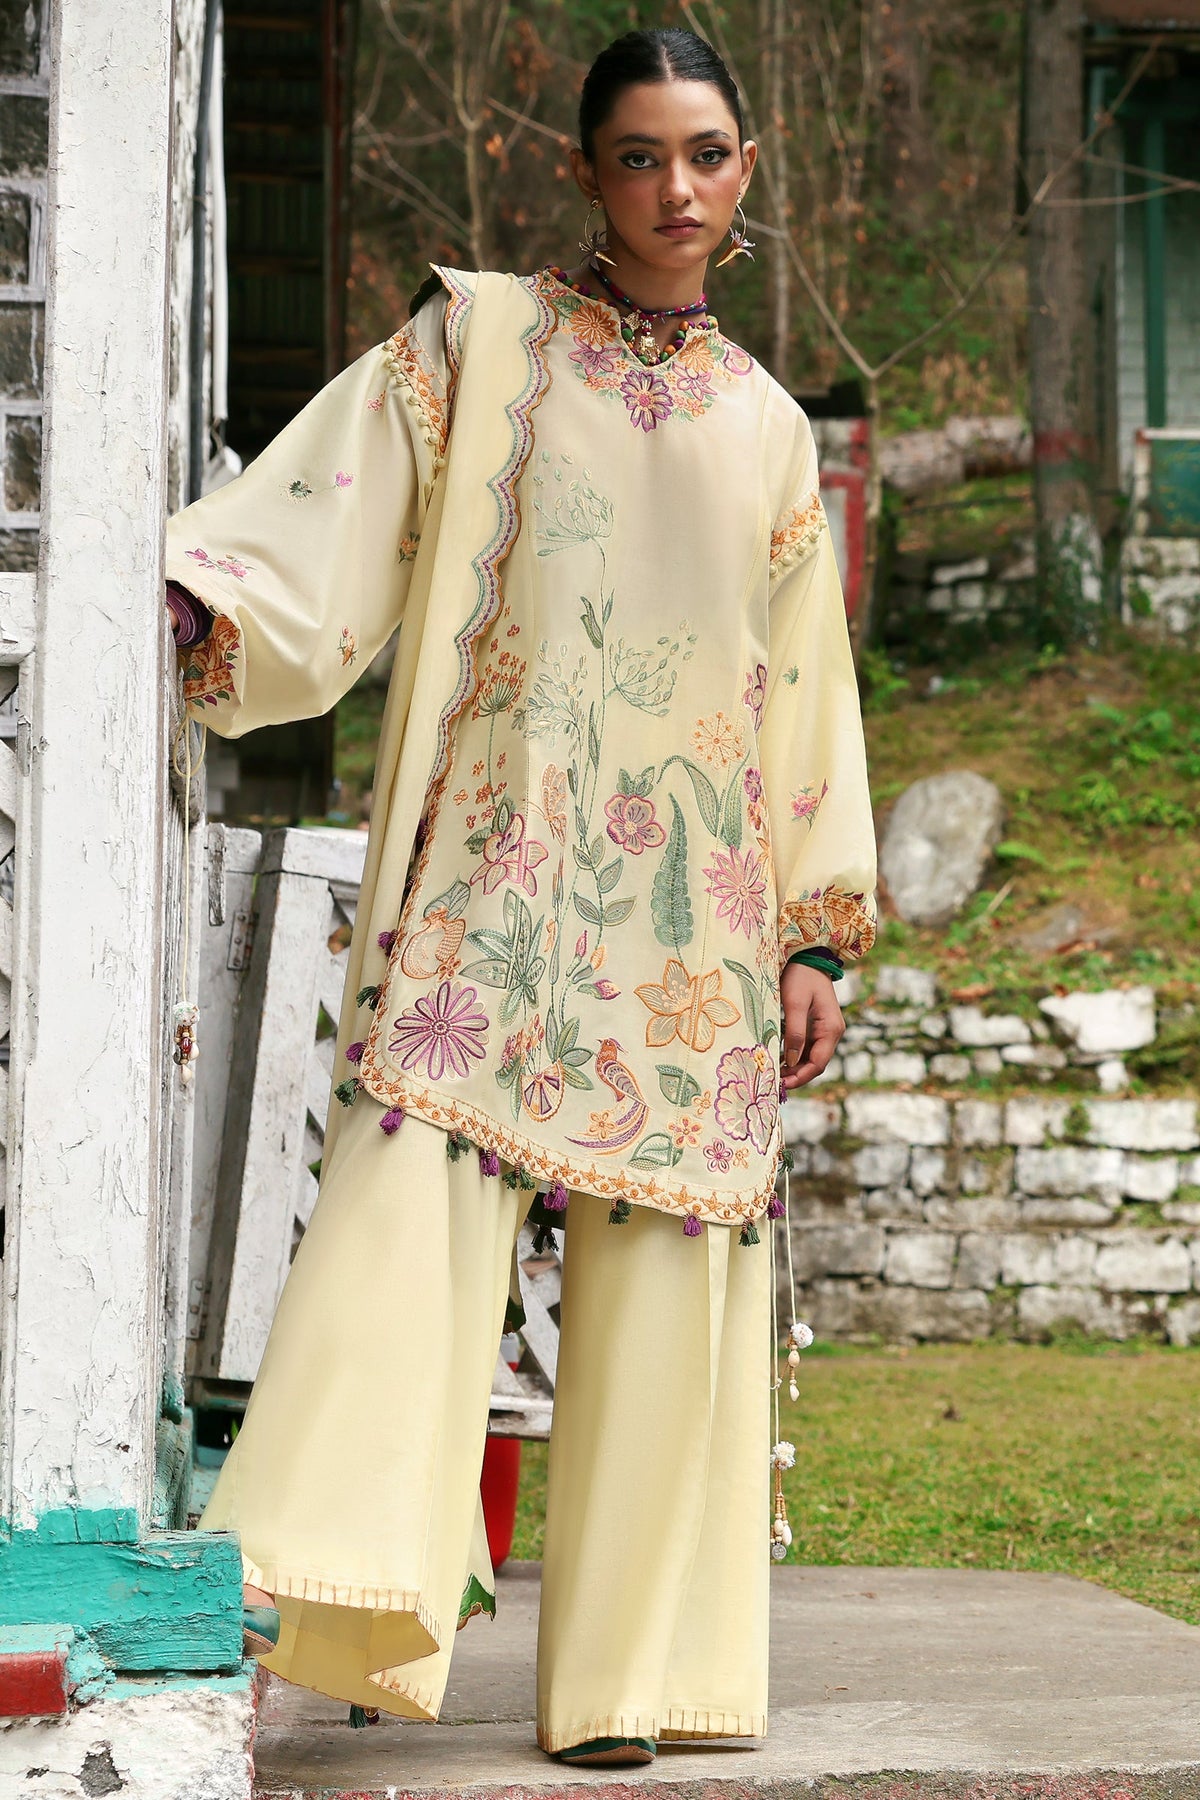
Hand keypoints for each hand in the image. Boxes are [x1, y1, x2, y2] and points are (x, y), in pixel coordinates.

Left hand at [780, 961, 843, 1091]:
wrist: (809, 956)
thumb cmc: (800, 976)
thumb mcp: (795, 1003)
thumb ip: (795, 1032)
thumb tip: (792, 1061)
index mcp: (831, 1028)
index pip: (818, 1063)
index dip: (801, 1077)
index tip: (782, 1085)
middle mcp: (832, 1032)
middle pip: (816, 1063)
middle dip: (797, 1076)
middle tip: (774, 1083)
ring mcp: (825, 1029)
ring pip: (812, 1057)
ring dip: (795, 1068)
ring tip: (774, 1074)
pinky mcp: (817, 1025)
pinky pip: (808, 1047)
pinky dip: (795, 1056)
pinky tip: (779, 1059)